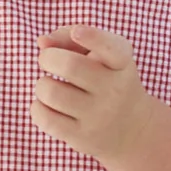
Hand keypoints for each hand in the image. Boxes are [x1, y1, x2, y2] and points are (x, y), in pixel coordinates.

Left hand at [32, 23, 148, 165]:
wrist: (133, 130)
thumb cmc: (107, 81)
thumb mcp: (102, 56)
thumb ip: (71, 39)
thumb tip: (42, 42)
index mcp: (121, 64)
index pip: (112, 49)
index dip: (93, 38)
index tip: (78, 32)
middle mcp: (114, 90)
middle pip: (70, 66)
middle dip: (48, 57)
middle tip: (48, 61)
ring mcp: (99, 117)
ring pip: (50, 91)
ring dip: (42, 85)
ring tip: (50, 87)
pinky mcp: (83, 138)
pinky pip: (45, 118)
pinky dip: (38, 108)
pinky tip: (48, 106)